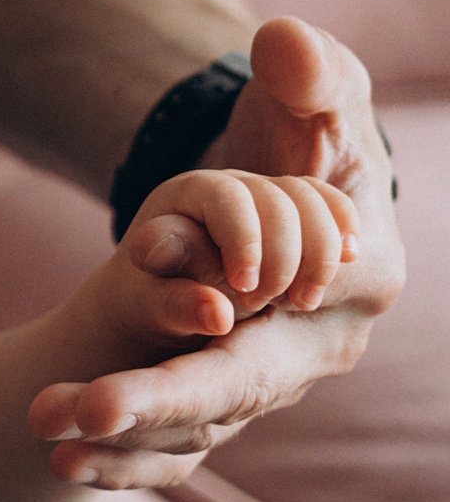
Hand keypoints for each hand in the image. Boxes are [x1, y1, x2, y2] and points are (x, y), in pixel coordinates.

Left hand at [29, 18, 404, 485]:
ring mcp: (268, 381)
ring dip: (121, 441)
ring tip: (40, 431)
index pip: (296, 310)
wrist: (282, 189)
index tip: (196, 313)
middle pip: (234, 386)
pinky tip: (58, 470)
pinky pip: (174, 453)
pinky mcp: (223, 399)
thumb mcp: (312, 93)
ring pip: (196, 427)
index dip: (243, 319)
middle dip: (156, 401)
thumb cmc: (305, 133)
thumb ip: (310, 74)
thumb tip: (287, 48)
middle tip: (79, 409)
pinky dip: (121, 468)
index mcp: (358, 282)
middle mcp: (315, 345)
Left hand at [100, 166, 356, 335]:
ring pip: (313, 199)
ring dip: (321, 252)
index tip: (244, 289)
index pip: (227, 197)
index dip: (244, 240)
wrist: (167, 298)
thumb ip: (177, 304)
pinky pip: (330, 206)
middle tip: (266, 305)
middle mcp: (230, 185)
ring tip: (304, 303)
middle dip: (284, 255)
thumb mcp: (151, 306)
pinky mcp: (296, 213)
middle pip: (279, 197)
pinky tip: (350, 261)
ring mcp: (267, 195)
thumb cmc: (152, 300)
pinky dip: (344, 231)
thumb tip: (218, 315)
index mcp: (186, 195)